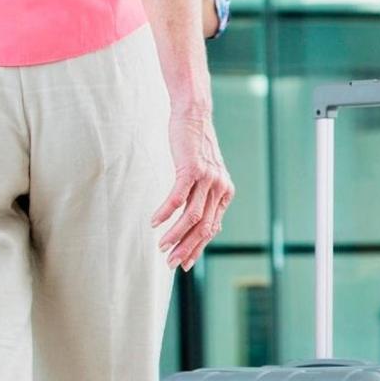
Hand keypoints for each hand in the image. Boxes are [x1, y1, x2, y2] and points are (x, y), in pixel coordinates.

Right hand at [151, 109, 233, 269]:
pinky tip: (155, 222)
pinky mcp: (193, 169)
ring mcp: (208, 179)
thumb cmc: (194, 148)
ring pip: (193, 216)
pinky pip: (179, 197)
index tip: (184, 262)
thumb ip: (202, 198)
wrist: (193, 116)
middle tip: (172, 263)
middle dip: (187, 248)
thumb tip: (193, 223)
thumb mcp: (203, 176)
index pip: (212, 229)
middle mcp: (220, 189)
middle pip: (204, 228)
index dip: (198, 248)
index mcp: (225, 194)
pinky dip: (166, 212)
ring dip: (176, 235)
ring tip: (161, 247)